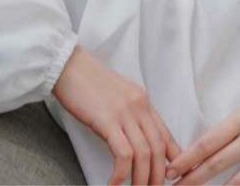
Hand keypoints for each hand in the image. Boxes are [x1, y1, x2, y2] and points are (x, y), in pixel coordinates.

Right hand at [52, 44, 182, 184]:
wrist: (68, 65)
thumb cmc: (87, 82)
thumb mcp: (117, 96)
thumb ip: (130, 113)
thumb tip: (135, 139)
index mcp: (143, 100)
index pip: (165, 134)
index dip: (171, 160)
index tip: (169, 177)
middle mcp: (139, 106)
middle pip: (158, 148)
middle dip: (158, 176)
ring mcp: (124, 112)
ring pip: (144, 154)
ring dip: (142, 180)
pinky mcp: (108, 120)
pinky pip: (123, 154)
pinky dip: (121, 174)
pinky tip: (113, 184)